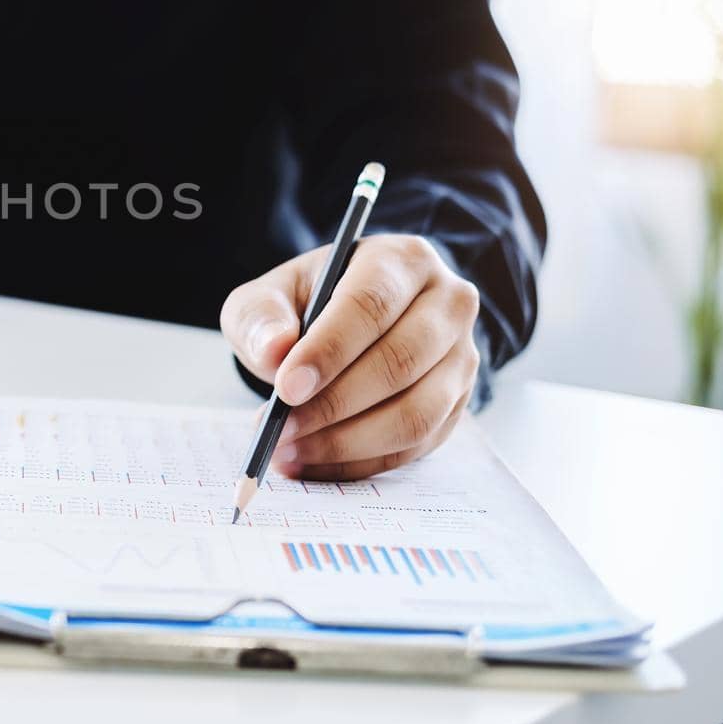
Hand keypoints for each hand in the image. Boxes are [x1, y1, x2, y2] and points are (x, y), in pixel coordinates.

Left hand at [220, 235, 480, 479]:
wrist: (346, 322)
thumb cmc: (309, 303)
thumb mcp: (271, 296)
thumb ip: (261, 317)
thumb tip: (272, 352)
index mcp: (402, 260)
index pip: (370, 305)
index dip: (328, 351)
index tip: (285, 389)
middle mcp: (447, 304)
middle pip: (399, 363)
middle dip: (333, 405)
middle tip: (280, 430)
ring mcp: (461, 358)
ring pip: (416, 414)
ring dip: (347, 442)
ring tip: (288, 451)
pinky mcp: (456, 404)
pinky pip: (414, 447)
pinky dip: (359, 462)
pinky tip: (313, 462)